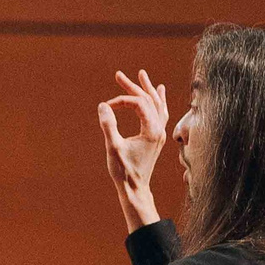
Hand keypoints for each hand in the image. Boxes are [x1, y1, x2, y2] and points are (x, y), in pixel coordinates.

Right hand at [97, 69, 167, 227]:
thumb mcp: (113, 148)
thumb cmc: (124, 171)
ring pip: (157, 104)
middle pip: (148, 100)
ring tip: (142, 75)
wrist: (135, 189)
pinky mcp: (156, 137)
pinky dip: (159, 101)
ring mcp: (160, 133)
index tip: (107, 107)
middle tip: (118, 75)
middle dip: (133, 86)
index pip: (138, 104)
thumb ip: (109, 125)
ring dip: (147, 89)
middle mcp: (159, 129)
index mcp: (151, 130)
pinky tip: (159, 92)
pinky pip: (161, 113)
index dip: (122, 101)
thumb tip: (103, 105)